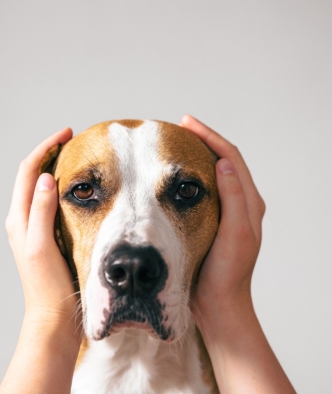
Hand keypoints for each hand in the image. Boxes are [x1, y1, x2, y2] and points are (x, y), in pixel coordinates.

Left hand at [5, 127, 79, 327]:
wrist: (52, 315)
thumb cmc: (48, 285)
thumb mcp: (43, 246)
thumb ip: (42, 212)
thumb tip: (45, 178)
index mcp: (19, 218)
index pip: (29, 171)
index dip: (46, 148)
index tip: (67, 134)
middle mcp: (22, 219)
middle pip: (31, 175)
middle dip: (49, 153)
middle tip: (72, 141)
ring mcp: (32, 227)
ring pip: (39, 187)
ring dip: (53, 168)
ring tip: (74, 158)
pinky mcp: (44, 234)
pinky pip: (48, 201)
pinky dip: (60, 187)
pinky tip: (76, 188)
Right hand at [181, 115, 294, 393]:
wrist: (219, 302)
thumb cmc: (227, 272)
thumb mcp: (235, 235)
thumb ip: (234, 199)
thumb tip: (222, 163)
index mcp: (249, 203)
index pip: (230, 158)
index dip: (210, 137)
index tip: (187, 123)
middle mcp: (240, 203)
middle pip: (223, 160)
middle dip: (204, 140)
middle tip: (180, 127)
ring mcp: (226, 211)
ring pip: (213, 173)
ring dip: (198, 155)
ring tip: (177, 144)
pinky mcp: (212, 219)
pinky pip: (203, 189)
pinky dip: (191, 175)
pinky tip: (175, 175)